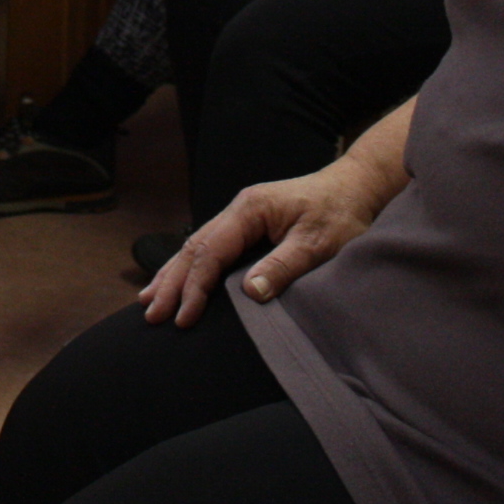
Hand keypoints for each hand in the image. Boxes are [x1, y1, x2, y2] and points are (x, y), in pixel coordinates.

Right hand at [140, 157, 391, 326]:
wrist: (355, 187)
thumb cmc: (339, 213)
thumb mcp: (318, 242)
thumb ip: (283, 265)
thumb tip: (250, 292)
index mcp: (250, 209)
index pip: (211, 251)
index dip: (195, 286)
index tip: (184, 317)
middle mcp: (238, 210)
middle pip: (194, 248)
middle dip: (172, 282)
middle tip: (151, 314)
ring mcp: (240, 216)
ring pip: (196, 247)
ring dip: (173, 275)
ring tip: (149, 300)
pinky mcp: (247, 226)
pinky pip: (209, 248)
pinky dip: (189, 267)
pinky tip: (176, 281)